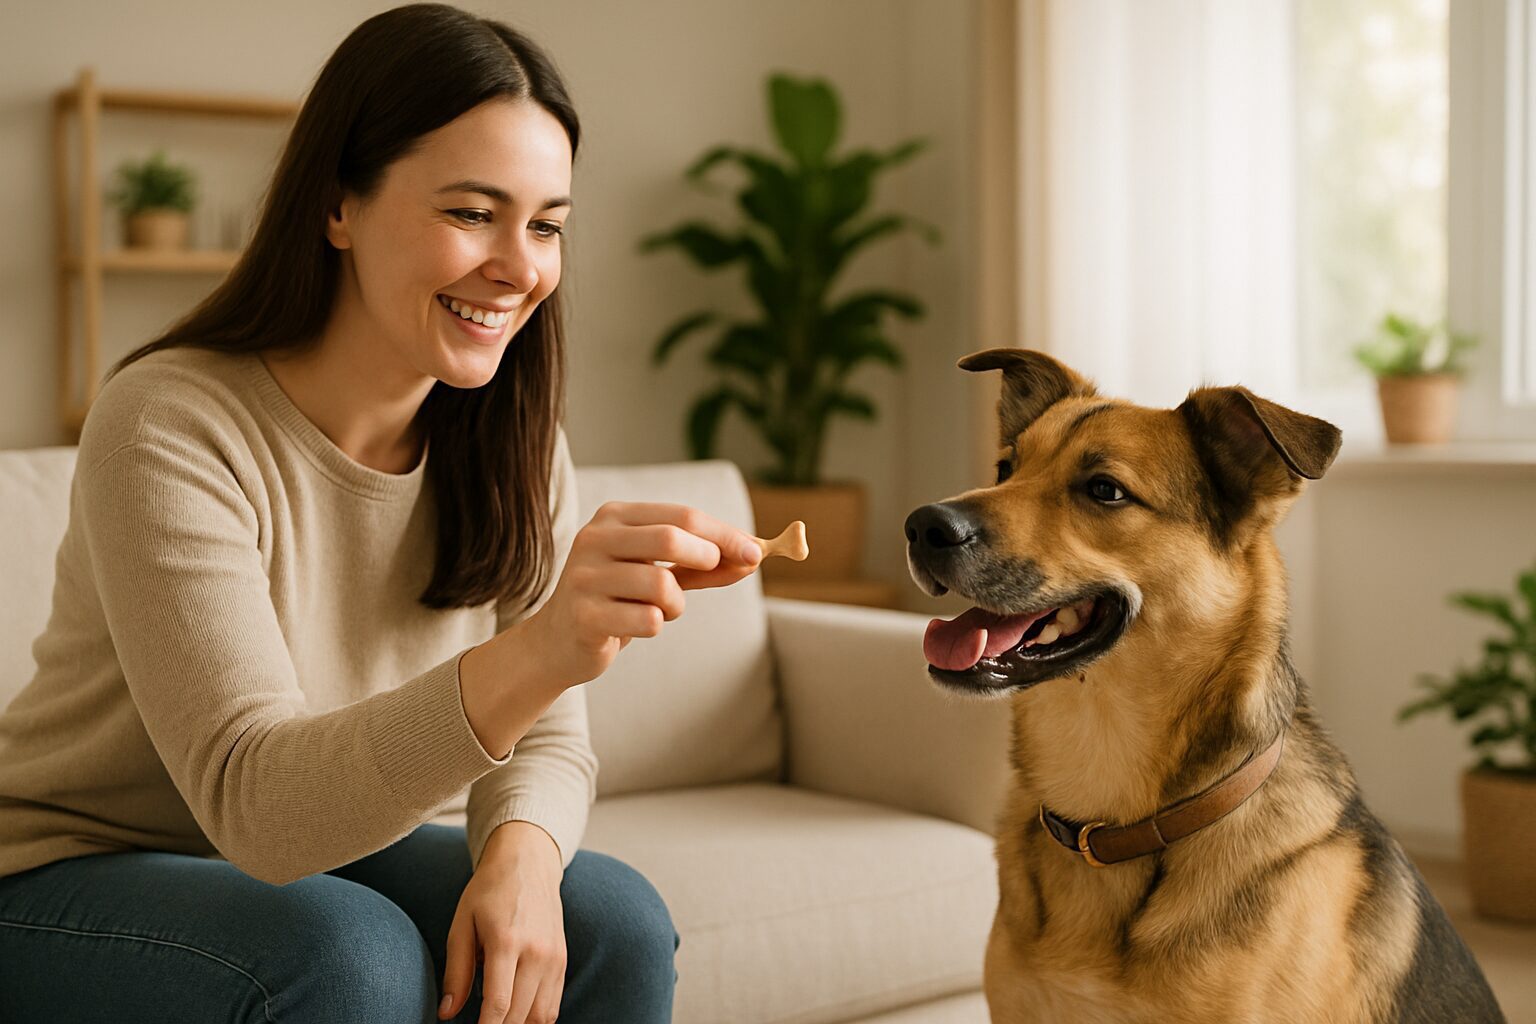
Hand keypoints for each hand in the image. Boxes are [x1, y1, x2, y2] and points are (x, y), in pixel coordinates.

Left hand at [439, 823, 565, 1023]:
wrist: (528, 863)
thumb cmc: (489, 891)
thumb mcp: (462, 924)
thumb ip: (456, 971)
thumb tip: (446, 1013)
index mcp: (507, 941)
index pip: (498, 1005)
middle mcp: (537, 952)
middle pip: (518, 1015)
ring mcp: (554, 957)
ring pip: (540, 1016)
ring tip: (497, 1022)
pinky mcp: (562, 960)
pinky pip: (553, 1006)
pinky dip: (535, 1020)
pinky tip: (516, 1017)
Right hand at [517, 501, 761, 688]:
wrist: (560, 641)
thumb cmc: (618, 599)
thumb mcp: (660, 573)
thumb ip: (703, 565)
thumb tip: (753, 557)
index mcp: (614, 517)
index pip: (681, 516)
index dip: (724, 535)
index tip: (756, 552)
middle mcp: (594, 539)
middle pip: (671, 538)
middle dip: (707, 558)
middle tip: (712, 573)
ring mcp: (585, 577)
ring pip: (662, 585)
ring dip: (676, 604)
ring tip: (661, 610)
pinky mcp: (584, 615)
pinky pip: (647, 620)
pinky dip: (655, 626)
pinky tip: (634, 626)